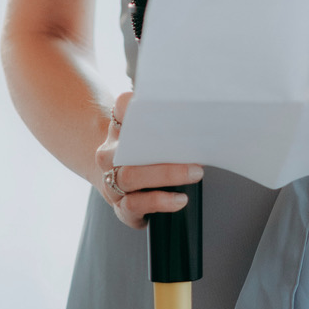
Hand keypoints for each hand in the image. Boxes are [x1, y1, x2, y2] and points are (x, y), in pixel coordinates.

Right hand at [95, 91, 203, 229]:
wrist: (119, 183)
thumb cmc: (144, 156)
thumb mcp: (151, 138)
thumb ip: (168, 127)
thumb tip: (199, 119)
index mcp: (118, 130)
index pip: (121, 108)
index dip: (133, 103)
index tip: (154, 101)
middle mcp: (109, 155)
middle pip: (129, 148)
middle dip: (162, 147)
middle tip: (192, 151)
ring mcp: (111, 182)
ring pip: (131, 177)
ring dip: (167, 175)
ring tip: (194, 174)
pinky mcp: (120, 207)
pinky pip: (134, 205)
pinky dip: (160, 201)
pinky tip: (180, 199)